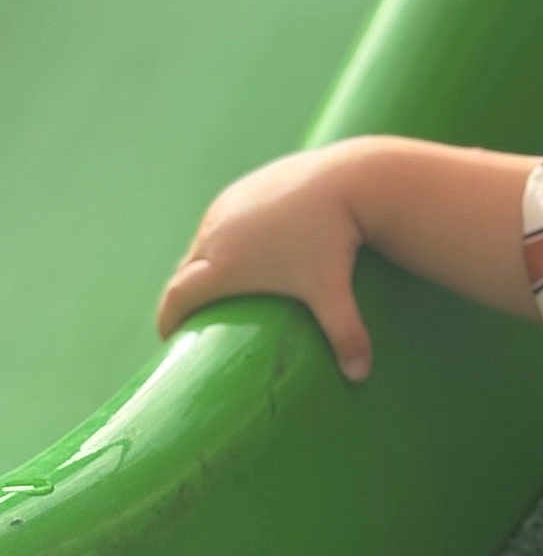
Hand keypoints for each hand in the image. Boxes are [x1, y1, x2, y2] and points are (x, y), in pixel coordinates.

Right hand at [155, 142, 373, 381]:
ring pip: (202, 242)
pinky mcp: (243, 188)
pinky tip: (237, 248)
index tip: (171, 338)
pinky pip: (223, 217)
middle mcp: (215, 234)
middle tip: (197, 320)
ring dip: (203, 264)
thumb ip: (346, 336)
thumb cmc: (336, 242)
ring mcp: (227, 206)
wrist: (347, 179)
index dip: (168, 319)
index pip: (175, 298)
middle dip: (185, 296)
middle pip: (186, 272)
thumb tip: (361, 377)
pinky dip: (222, 237)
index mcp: (222, 265)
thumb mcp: (335, 292)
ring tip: (216, 286)